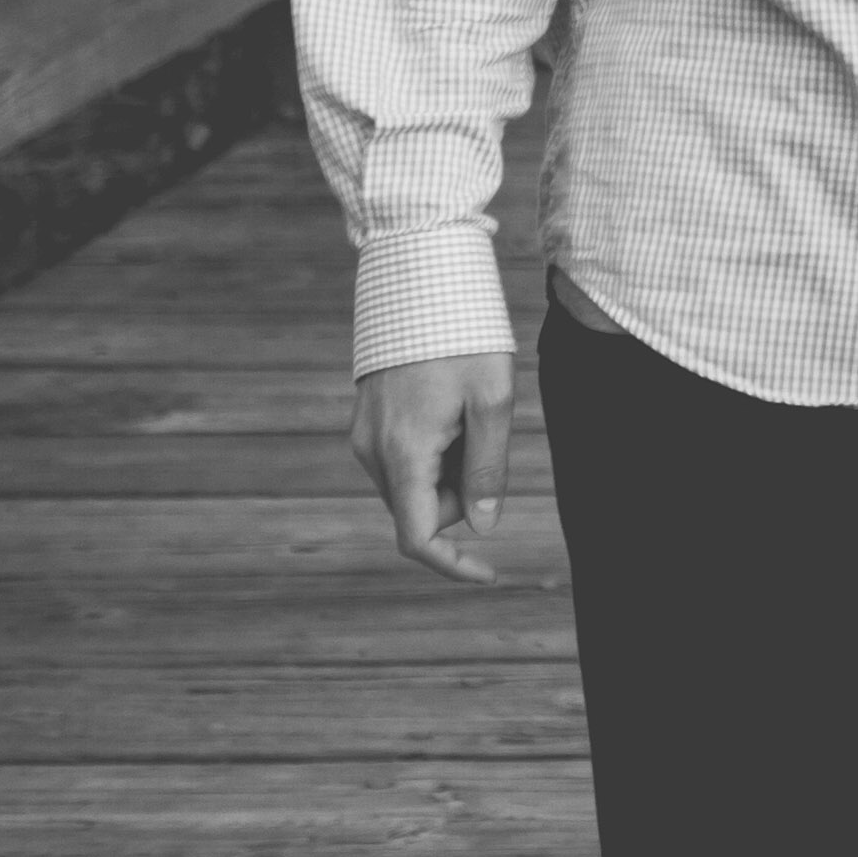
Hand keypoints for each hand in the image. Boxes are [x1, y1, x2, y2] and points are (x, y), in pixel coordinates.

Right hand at [348, 351, 522, 584]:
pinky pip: (403, 460)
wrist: (418, 282)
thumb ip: (487, 467)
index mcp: (403, 452)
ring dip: (448, 472)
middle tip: (489, 439)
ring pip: (412, 486)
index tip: (489, 574)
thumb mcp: (493, 399)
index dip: (452, 565)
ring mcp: (364, 436)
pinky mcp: (366, 422)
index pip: (417, 537)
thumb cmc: (463, 336)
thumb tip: (480, 526)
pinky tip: (452, 409)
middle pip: (420, 511)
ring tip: (471, 413)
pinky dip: (434, 454)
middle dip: (460, 499)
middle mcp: (372, 451)